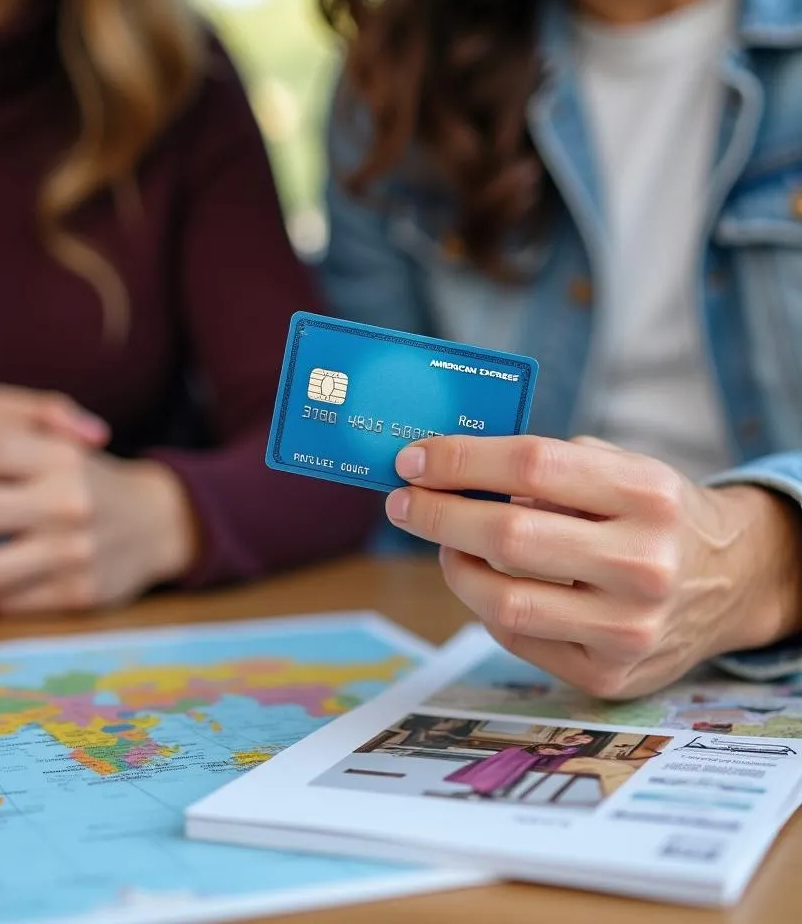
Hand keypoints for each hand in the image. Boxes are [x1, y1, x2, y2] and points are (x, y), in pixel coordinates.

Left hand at [386, 434, 801, 698]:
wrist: (732, 581)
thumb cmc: (656, 515)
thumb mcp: (624, 468)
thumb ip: (550, 466)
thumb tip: (450, 471)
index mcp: (648, 494)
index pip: (531, 465)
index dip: (459, 460)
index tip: (413, 459)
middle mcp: (644, 564)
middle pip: (508, 536)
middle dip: (437, 515)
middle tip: (403, 502)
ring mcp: (629, 629)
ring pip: (503, 601)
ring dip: (454, 565)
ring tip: (445, 544)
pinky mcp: (610, 676)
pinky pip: (516, 639)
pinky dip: (485, 605)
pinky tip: (485, 582)